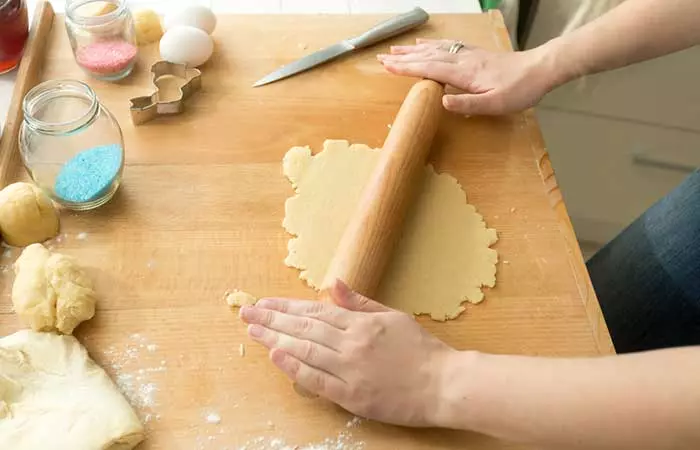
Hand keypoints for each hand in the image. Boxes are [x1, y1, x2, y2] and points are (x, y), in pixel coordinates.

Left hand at [239, 280, 455, 426]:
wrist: (444, 383)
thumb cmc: (422, 350)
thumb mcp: (393, 316)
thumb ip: (360, 302)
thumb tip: (333, 283)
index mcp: (361, 323)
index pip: (315, 311)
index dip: (286, 307)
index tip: (264, 303)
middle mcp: (351, 342)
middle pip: (304, 328)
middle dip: (272, 319)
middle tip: (247, 312)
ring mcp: (350, 369)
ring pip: (305, 350)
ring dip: (276, 339)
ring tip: (253, 331)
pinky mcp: (352, 395)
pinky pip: (317, 380)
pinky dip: (295, 368)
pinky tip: (276, 357)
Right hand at [377, 39, 559, 115]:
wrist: (539, 70)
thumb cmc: (519, 91)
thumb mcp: (494, 105)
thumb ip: (467, 104)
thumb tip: (441, 102)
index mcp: (463, 73)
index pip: (428, 69)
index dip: (406, 68)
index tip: (387, 66)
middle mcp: (462, 60)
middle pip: (427, 56)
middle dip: (403, 58)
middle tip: (382, 58)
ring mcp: (468, 54)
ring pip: (435, 49)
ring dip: (414, 50)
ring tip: (396, 50)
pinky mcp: (475, 53)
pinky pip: (447, 46)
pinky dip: (432, 45)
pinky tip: (426, 45)